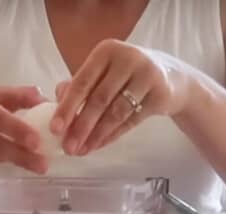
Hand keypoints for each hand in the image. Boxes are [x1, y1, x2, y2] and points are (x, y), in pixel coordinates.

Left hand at [50, 40, 192, 155]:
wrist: (170, 77)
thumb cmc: (126, 75)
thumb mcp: (103, 73)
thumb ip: (80, 85)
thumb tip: (57, 103)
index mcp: (107, 51)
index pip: (82, 81)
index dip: (67, 107)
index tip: (55, 129)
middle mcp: (127, 59)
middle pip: (99, 99)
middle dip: (81, 126)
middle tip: (68, 147)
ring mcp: (147, 76)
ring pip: (116, 112)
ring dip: (97, 134)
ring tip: (82, 150)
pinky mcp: (160, 95)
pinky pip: (132, 121)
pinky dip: (113, 135)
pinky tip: (99, 145)